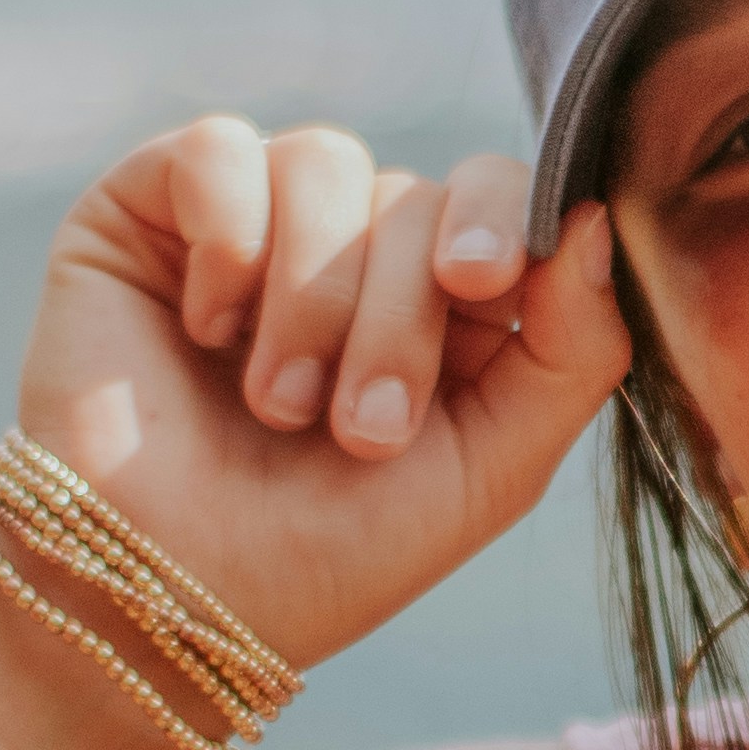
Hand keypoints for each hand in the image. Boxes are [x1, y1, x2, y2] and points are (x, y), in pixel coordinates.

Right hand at [15, 123, 629, 674]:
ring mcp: (251, 222)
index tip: (480, 281)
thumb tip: (601, 216)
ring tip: (277, 405)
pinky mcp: (147, 212)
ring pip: (324, 163)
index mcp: (440, 303)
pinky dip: (228, 240)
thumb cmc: (334, 552)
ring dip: (313, 295)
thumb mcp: (494, 467)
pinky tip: (205, 328)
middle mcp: (350, 248)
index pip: (501, 198)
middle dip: (397, 318)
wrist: (176, 600)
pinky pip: (218, 148)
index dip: (502, 221)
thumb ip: (575, 351)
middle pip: (416, 195)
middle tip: (359, 430)